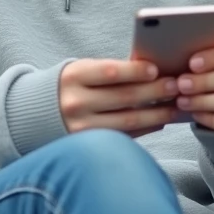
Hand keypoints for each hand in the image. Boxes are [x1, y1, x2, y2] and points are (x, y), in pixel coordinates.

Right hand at [59, 59, 178, 137]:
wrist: (36, 113)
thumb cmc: (72, 85)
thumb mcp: (82, 71)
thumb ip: (110, 71)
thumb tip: (152, 70)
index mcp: (74, 77)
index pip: (110, 72)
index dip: (135, 71)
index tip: (157, 68)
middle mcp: (75, 103)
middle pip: (123, 98)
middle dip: (154, 91)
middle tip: (177, 86)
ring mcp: (81, 127)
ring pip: (127, 121)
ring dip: (156, 114)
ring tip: (175, 107)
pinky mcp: (88, 145)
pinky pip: (124, 136)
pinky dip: (145, 129)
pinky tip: (160, 121)